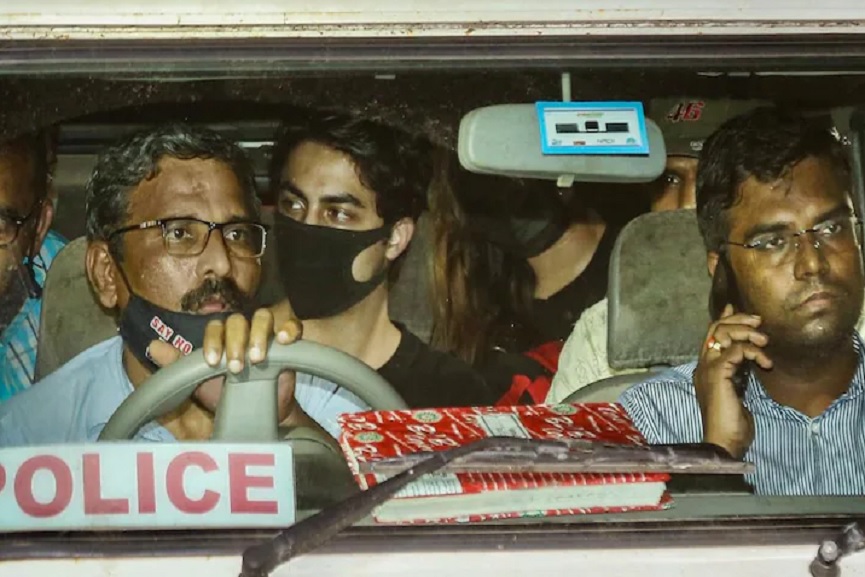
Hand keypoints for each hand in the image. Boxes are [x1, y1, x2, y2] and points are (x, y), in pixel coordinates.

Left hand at [147, 307, 302, 421]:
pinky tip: (284, 340)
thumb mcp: (199, 381)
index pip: (215, 326)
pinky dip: (290, 328)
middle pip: (238, 320)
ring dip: (259, 335)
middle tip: (236, 368)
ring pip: (263, 317)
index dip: (213, 341)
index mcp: (221, 337)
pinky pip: (293, 325)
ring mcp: (267, 335)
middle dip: (235, 342)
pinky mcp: (289, 343)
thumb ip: (177, 363)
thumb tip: (153, 345)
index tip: (213, 363)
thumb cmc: (226, 395)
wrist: (256, 414)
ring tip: (257, 359)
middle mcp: (244, 331)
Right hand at [694, 304, 771, 458]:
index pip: (712, 334)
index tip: (741, 312)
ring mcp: (708, 368)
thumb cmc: (732, 421)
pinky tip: (766, 363)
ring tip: (765, 342)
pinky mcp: (718, 373)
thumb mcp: (737, 389)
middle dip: (739, 320)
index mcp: (706, 367)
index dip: (726, 319)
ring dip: (748, 332)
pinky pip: (736, 350)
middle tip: (759, 322)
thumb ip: (738, 370)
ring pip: (724, 333)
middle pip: (716, 328)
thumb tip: (746, 355)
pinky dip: (754, 352)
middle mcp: (703, 364)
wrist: (724, 440)